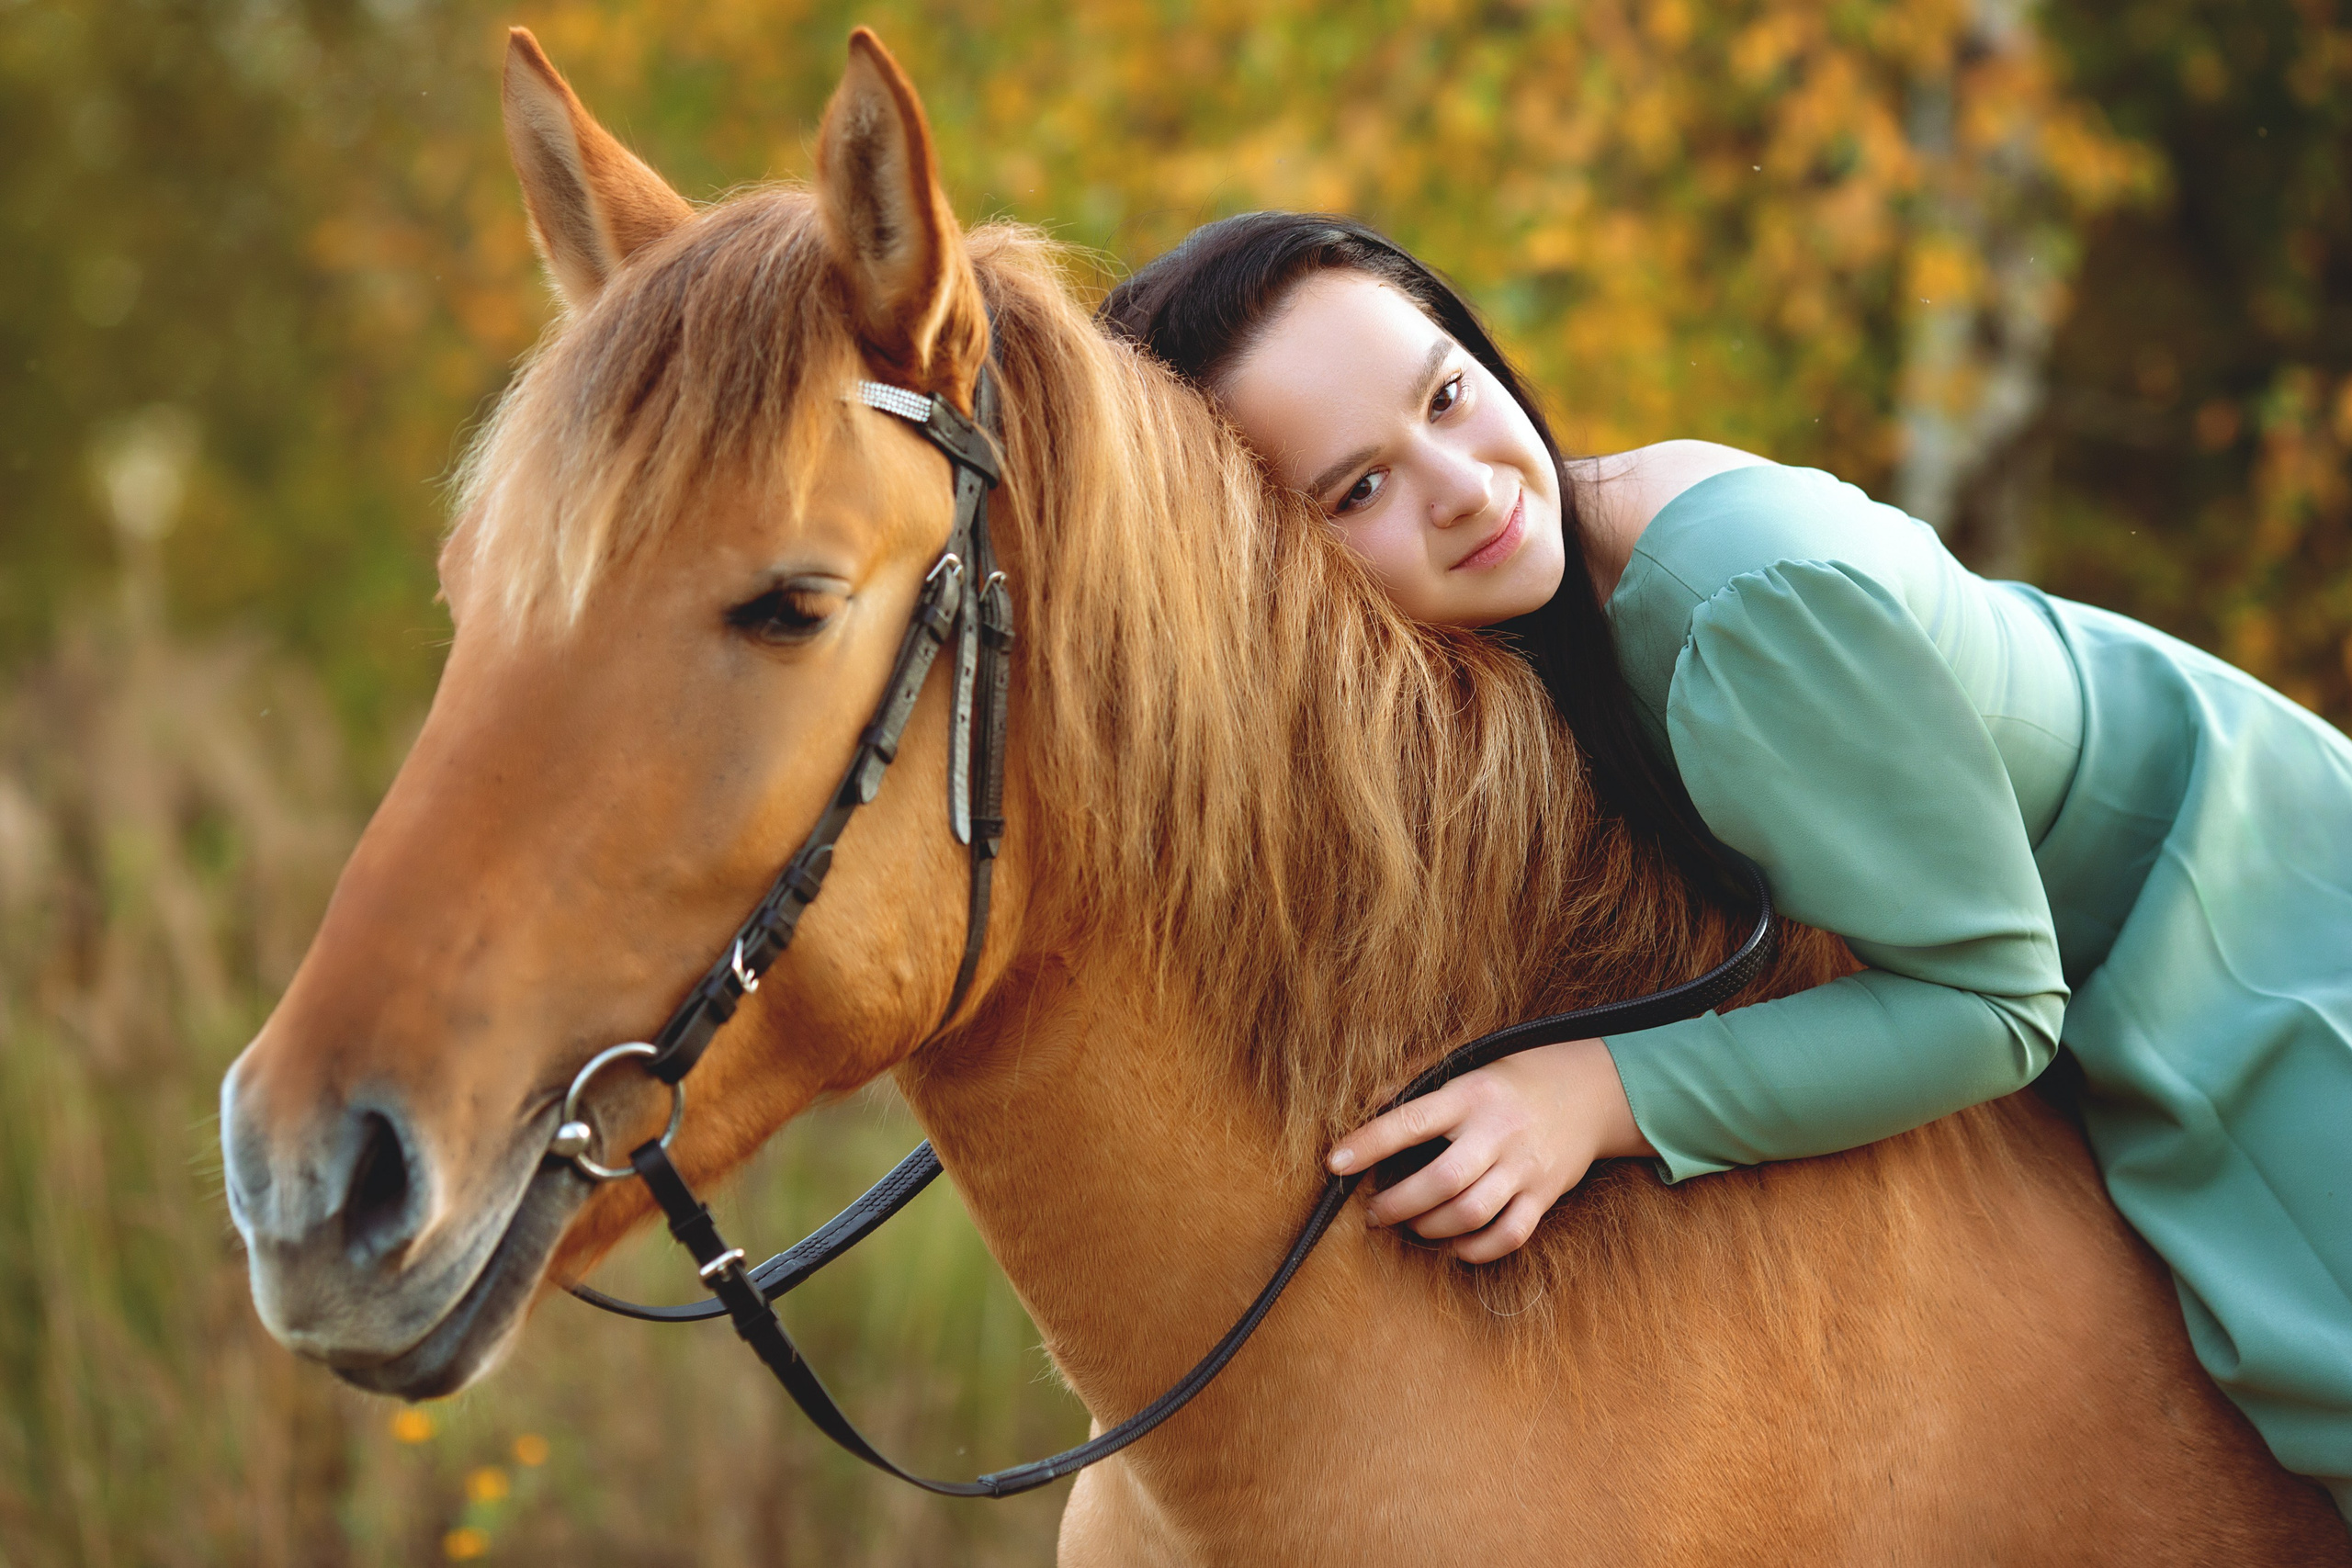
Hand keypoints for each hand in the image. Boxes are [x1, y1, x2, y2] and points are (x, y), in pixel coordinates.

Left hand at [1325, 1039, 1654, 1262]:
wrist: (1590, 1090)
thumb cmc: (1511, 1079)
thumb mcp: (1467, 1063)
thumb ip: (1417, 1082)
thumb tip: (1369, 1103)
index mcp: (1471, 1093)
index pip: (1411, 1121)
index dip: (1369, 1144)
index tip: (1336, 1163)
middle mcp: (1499, 1131)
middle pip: (1442, 1180)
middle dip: (1398, 1204)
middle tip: (1373, 1212)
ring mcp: (1525, 1166)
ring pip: (1471, 1213)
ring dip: (1430, 1229)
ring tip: (1409, 1225)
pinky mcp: (1545, 1195)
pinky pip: (1509, 1235)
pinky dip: (1475, 1250)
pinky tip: (1452, 1246)